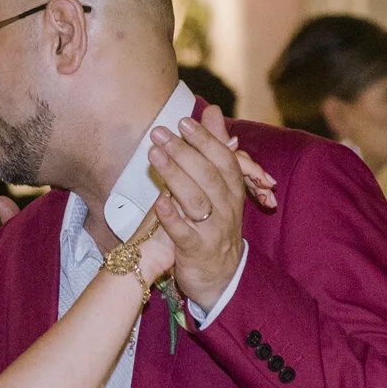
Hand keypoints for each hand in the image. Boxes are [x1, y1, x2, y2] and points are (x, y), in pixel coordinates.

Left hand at [147, 106, 255, 313]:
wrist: (221, 277)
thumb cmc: (214, 223)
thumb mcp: (219, 187)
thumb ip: (214, 148)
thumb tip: (212, 110)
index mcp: (232, 190)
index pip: (222, 159)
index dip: (204, 139)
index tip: (183, 121)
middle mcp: (227, 208)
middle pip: (207, 175)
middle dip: (183, 151)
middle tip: (159, 132)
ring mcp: (213, 230)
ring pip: (195, 199)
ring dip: (174, 175)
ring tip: (153, 154)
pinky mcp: (196, 250)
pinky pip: (184, 232)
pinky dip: (171, 216)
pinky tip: (158, 200)